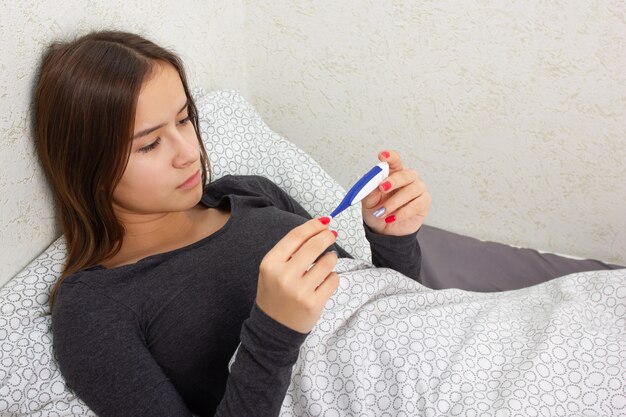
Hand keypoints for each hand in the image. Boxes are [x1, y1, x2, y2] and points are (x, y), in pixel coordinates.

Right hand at [256, 217, 339, 333]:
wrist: (273, 327)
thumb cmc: (275, 293)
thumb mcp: (272, 269)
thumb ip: (291, 250)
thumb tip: (320, 226)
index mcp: (270, 264)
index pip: (296, 236)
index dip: (313, 226)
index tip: (324, 222)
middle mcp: (283, 276)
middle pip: (314, 246)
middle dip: (327, 236)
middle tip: (332, 234)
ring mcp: (299, 291)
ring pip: (327, 262)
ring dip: (331, 257)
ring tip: (327, 261)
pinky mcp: (314, 304)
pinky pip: (333, 280)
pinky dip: (332, 277)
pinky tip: (325, 280)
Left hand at [361, 150, 431, 235]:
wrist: (384, 229)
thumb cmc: (377, 210)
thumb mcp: (368, 201)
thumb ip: (370, 190)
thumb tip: (373, 182)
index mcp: (393, 172)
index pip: (395, 160)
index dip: (390, 157)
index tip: (382, 156)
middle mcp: (408, 178)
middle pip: (405, 174)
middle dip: (393, 181)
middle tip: (382, 187)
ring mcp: (418, 189)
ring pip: (411, 191)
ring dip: (394, 202)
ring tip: (382, 212)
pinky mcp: (424, 202)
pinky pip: (416, 204)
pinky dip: (403, 212)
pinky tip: (393, 218)